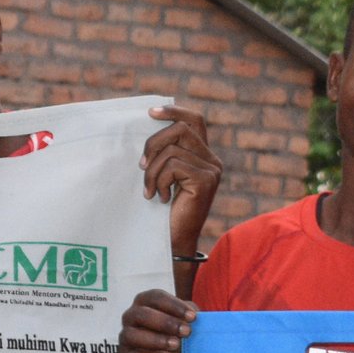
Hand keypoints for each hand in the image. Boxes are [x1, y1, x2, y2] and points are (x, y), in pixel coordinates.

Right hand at [120, 289, 194, 352]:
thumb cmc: (176, 333)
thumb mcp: (184, 320)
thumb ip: (188, 314)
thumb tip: (193, 313)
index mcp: (145, 302)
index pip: (155, 298)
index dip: (174, 306)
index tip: (193, 317)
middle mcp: (131, 316)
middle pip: (142, 314)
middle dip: (166, 322)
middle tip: (186, 331)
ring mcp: (126, 336)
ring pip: (132, 335)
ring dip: (156, 340)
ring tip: (176, 345)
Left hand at [143, 104, 222, 256]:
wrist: (173, 241)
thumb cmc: (163, 210)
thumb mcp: (163, 175)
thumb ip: (165, 153)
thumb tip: (148, 124)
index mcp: (204, 156)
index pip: (194, 120)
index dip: (174, 111)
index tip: (150, 112)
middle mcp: (213, 160)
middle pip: (180, 128)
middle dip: (153, 143)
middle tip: (141, 165)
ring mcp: (212, 170)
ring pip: (171, 149)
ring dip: (152, 170)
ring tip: (150, 190)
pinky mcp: (206, 180)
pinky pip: (172, 166)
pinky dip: (158, 181)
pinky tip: (159, 198)